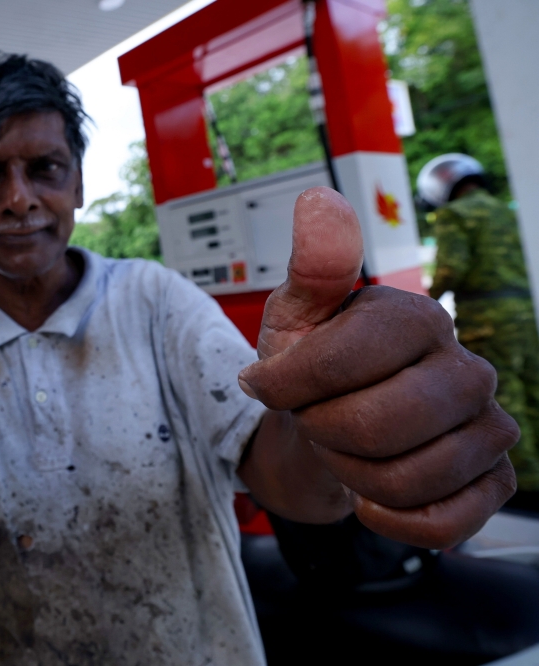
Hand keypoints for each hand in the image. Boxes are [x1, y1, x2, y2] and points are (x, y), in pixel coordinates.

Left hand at [239, 187, 517, 548]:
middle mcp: (467, 369)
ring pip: (403, 479)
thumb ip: (313, 266)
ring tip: (346, 448)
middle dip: (320, 433)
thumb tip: (320, 201)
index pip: (340, 363)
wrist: (328, 429)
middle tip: (316, 419)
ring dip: (350, 474)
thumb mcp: (298, 316)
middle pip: (373, 428)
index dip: (286, 385)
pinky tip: (373, 496)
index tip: (265, 383)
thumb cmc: (311, 370)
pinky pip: (444, 521)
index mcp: (418, 319)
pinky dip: (392, 519)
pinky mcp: (493, 480)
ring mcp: (488, 427)